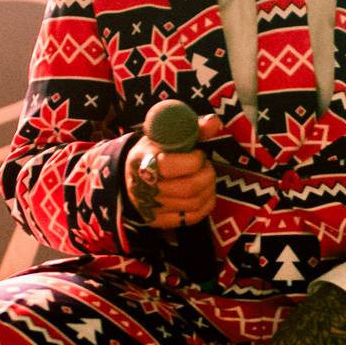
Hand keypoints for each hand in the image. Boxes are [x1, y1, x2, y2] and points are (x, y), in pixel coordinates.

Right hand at [127, 113, 221, 228]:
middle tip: (205, 167)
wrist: (131, 178)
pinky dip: (206, 204)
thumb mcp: (165, 136)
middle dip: (206, 175)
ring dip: (209, 188)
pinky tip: (205, 193)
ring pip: (194, 203)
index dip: (194, 160)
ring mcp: (153, 208)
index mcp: (143, 162)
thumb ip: (191, 128)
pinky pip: (192, 217)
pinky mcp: (161, 221)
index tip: (198, 154)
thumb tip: (214, 122)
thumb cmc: (153, 152)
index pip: (172, 166)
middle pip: (188, 188)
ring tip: (206, 177)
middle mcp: (146, 188)